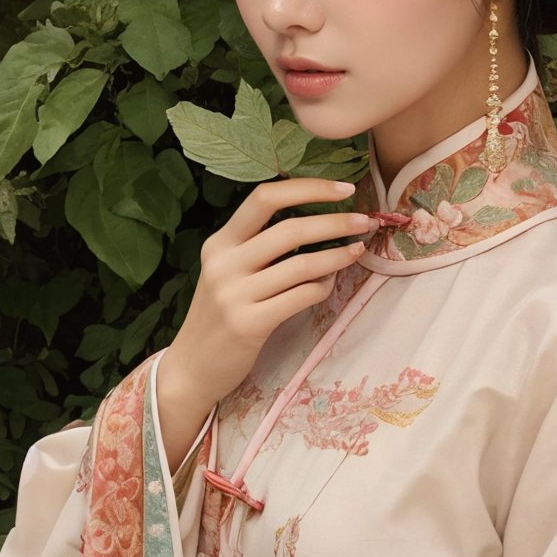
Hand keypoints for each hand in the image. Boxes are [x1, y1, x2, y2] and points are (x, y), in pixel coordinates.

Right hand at [155, 178, 374, 468]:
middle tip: (365, 221)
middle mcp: (224, 263)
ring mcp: (234, 294)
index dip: (308, 188)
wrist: (191, 368)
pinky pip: (300, 297)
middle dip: (335, 221)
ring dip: (337, 256)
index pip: (264, 197)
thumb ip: (258, 247)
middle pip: (290, 229)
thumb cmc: (219, 317)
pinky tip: (330, 284)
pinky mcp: (249, 324)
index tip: (343, 188)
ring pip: (301, 265)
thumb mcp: (227, 273)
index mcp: (219, 242)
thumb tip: (317, 221)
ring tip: (357, 250)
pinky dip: (322, 288)